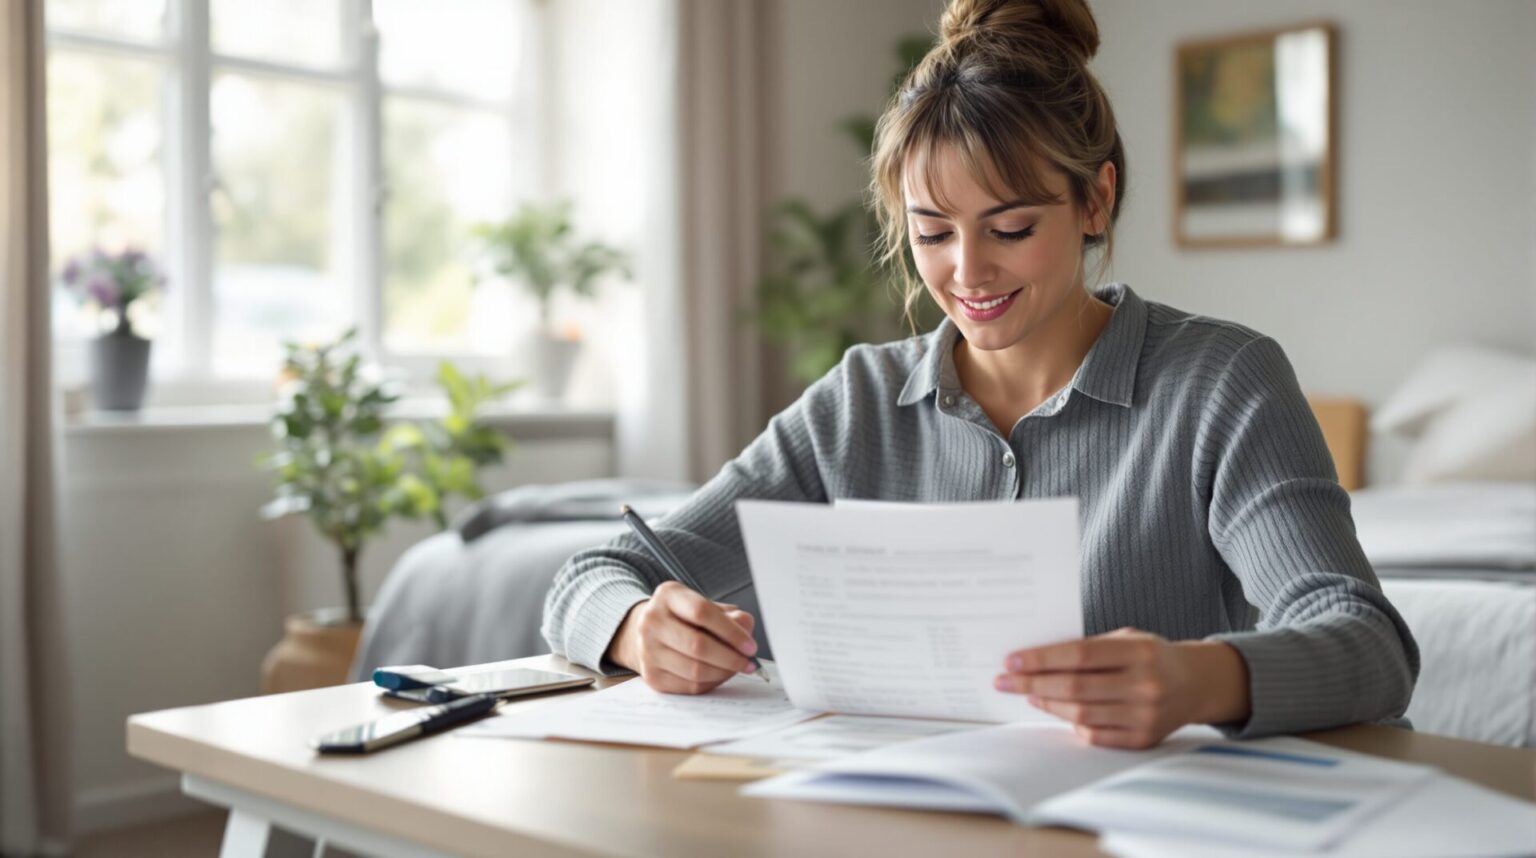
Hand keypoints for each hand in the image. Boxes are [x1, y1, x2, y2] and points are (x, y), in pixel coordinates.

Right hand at [607, 581, 759, 693]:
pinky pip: (689, 686)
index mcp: (668, 596)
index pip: (702, 613)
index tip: (750, 646)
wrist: (652, 632)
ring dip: (723, 672)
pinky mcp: (651, 676)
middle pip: (697, 645)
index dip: (731, 632)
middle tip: (749, 663)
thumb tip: (746, 630)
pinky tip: (719, 674)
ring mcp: (648, 650)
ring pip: (694, 670)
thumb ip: (730, 616)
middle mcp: (652, 621)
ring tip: (737, 668)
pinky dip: (711, 683)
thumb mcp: (707, 605)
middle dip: (730, 658)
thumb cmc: (685, 617)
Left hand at [994, 628, 1249, 748]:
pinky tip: (1055, 708)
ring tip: (1028, 692)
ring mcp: (1146, 716)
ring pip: (1081, 714)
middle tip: (1004, 680)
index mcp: (1140, 652)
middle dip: (1032, 683)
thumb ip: (1089, 648)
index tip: (1011, 660)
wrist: (1196, 684)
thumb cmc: (1150, 656)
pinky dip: (1071, 722)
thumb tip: (1035, 660)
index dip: (1041, 659)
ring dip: (1047, 703)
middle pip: (1075, 687)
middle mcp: (1145, 685)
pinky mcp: (1143, 740)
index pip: (1080, 655)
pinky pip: (1095, 735)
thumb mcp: (1127, 639)